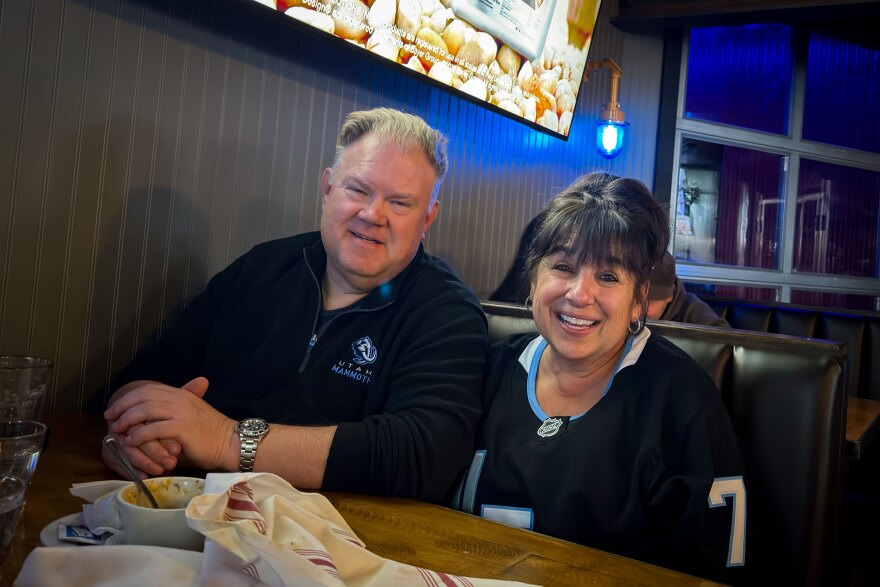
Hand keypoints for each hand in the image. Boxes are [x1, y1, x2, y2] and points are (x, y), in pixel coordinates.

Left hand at [105, 376, 237, 470]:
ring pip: (145, 411)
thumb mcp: (192, 413)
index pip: (148, 389)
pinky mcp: (182, 428)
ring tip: (117, 430)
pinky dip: (138, 435)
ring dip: (127, 421)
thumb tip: (150, 413)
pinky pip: (153, 429)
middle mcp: (180, 399)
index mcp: (181, 393)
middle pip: (142, 397)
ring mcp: (181, 412)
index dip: (127, 397)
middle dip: (122, 407)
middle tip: (110, 418)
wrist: (230, 442)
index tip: (115, 408)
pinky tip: (131, 441)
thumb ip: (173, 409)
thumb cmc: (210, 433)